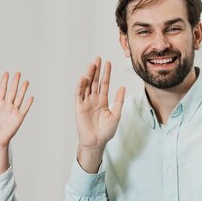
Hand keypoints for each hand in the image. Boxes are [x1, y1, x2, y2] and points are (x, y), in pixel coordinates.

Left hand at [0, 72, 33, 148]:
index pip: (2, 90)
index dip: (4, 82)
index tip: (6, 73)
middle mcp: (7, 106)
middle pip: (12, 91)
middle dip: (15, 82)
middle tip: (18, 73)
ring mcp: (13, 111)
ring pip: (19, 98)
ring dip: (23, 90)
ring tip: (26, 81)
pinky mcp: (19, 118)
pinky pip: (24, 109)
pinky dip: (28, 103)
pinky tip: (31, 97)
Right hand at [76, 57, 124, 172]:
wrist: (96, 142)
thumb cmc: (106, 131)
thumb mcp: (116, 114)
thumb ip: (119, 101)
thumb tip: (122, 87)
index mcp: (102, 101)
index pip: (104, 84)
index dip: (106, 74)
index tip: (108, 63)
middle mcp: (93, 100)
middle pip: (95, 82)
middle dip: (96, 70)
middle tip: (98, 58)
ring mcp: (86, 103)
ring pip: (87, 85)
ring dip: (89, 75)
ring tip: (92, 64)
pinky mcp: (79, 107)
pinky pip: (79, 95)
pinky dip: (80, 86)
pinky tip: (84, 78)